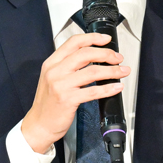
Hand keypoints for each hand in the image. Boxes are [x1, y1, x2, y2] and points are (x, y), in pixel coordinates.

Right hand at [21, 32, 129, 153]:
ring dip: (112, 70)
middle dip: (106, 54)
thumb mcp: (52, 78)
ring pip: (92, 71)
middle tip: (118, 58)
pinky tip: (116, 87)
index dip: (92, 38)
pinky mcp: (68, 99)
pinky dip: (108, 88)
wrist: (39, 124)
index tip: (106, 39)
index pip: (73, 43)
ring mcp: (61, 85)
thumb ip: (67, 66)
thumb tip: (93, 57)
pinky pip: (93, 91)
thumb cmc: (48, 103)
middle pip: (85, 54)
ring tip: (122, 71)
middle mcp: (55, 71)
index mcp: (51, 63)